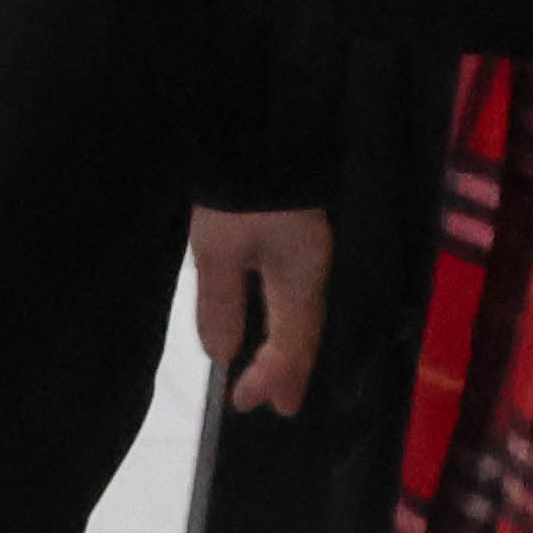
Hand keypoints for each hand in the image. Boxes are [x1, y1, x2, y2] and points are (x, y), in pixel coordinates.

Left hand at [190, 204, 331, 419]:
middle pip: (307, 330)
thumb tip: (224, 356)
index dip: (275, 378)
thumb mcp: (218, 248)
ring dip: (288, 347)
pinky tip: (275, 321)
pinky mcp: (298, 233)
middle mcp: (315, 267)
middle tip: (271, 404)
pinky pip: (298, 290)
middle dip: (289, 369)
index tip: (248, 406)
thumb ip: (222, 303)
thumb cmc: (238, 188)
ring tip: (273, 375)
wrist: (258, 126)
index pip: (294, 343)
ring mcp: (310, 248)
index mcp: (302, 275)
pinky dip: (286, 318)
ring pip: (304, 311)